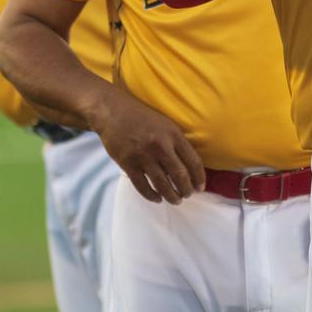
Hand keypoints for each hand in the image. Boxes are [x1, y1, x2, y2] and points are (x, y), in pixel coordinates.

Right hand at [91, 89, 203, 203]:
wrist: (112, 111)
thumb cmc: (141, 117)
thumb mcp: (165, 123)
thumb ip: (176, 142)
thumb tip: (189, 166)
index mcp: (173, 134)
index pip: (193, 162)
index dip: (199, 178)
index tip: (200, 187)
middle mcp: (160, 146)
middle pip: (180, 176)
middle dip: (186, 190)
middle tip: (187, 195)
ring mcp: (143, 156)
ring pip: (162, 185)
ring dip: (172, 196)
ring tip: (176, 200)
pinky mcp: (128, 163)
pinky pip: (142, 186)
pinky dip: (151, 196)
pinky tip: (157, 198)